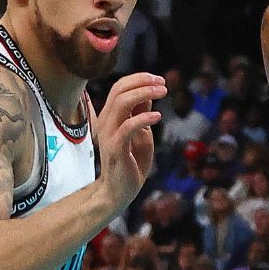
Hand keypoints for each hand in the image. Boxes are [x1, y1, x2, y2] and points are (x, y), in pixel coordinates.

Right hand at [94, 73, 164, 212]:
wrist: (120, 190)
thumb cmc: (131, 161)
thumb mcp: (141, 133)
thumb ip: (141, 114)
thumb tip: (149, 93)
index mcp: (110, 117)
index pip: (119, 88)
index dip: (139, 79)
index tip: (159, 79)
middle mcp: (105, 122)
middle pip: (118, 90)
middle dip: (142, 82)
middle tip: (163, 84)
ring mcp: (108, 135)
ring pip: (120, 104)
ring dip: (143, 94)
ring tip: (162, 92)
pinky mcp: (115, 149)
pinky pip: (127, 128)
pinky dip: (143, 118)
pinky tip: (158, 116)